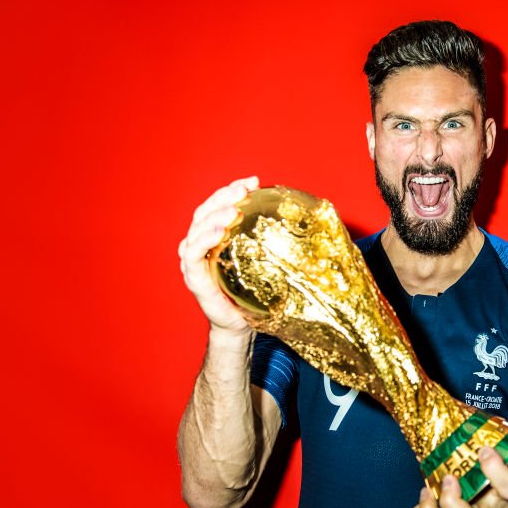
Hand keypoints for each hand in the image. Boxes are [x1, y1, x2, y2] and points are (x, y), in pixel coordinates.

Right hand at [178, 176, 259, 335]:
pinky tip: (219, 232)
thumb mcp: (266, 262)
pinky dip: (203, 240)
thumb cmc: (253, 293)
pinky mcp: (194, 278)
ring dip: (214, 216)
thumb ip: (275, 242)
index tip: (253, 181)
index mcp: (213, 236)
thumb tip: (315, 223)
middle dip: (223, 197)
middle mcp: (199, 244)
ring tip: (233, 210)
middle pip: (205, 212)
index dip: (232, 189)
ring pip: (197, 229)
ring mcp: (193, 261)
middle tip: (243, 190)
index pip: (218, 205)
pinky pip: (192, 254)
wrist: (239, 326)